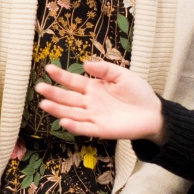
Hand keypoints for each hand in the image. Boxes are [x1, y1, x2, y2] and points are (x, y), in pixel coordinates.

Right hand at [35, 62, 164, 142]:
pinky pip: (85, 128)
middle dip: (53, 93)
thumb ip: (104, 69)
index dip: (61, 76)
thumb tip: (86, 63)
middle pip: (68, 98)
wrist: (153, 112)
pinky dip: (74, 126)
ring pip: (72, 113)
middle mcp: (90, 102)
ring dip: (58, 110)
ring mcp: (94, 117)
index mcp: (93, 88)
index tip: (49, 69)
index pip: (73, 82)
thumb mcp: (122, 75)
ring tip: (44, 104)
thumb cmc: (138, 92)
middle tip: (39, 88)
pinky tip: (63, 121)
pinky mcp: (101, 130)